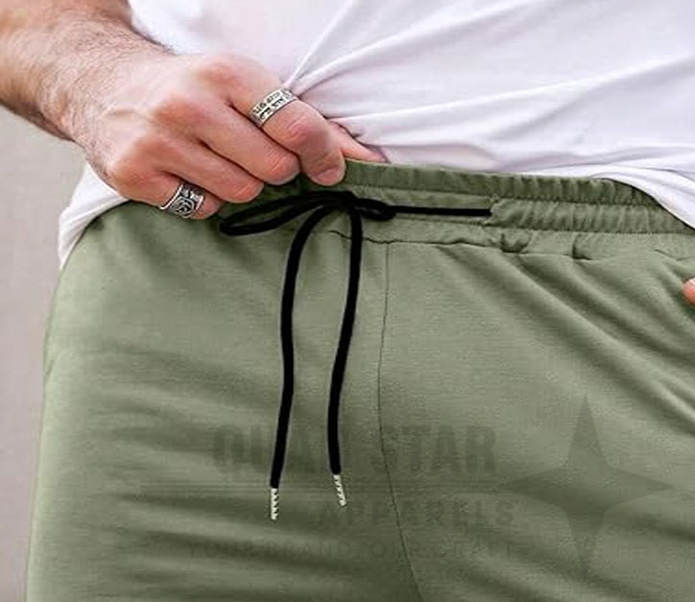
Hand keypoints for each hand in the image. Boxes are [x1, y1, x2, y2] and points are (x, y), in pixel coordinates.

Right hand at [67, 49, 386, 218]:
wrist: (100, 81)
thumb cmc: (193, 88)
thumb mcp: (246, 86)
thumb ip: (307, 123)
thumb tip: (367, 160)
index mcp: (226, 74)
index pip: (298, 128)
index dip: (325, 156)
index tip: (327, 168)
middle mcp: (189, 104)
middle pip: (274, 170)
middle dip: (276, 170)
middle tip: (255, 154)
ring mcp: (158, 142)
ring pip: (240, 193)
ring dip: (241, 184)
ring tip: (218, 158)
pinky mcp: (136, 176)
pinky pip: (202, 209)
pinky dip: (205, 197)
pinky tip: (189, 171)